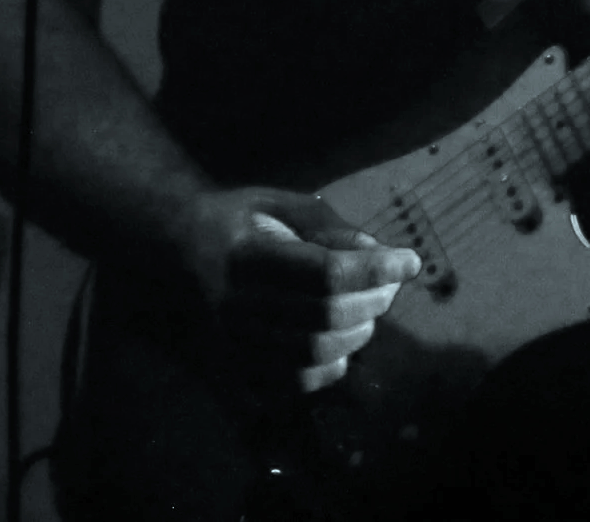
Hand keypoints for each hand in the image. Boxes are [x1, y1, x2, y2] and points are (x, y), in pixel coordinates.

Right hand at [179, 187, 424, 392]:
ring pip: (315, 354)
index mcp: (247, 255)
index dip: (376, 270)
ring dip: (358, 333)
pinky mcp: (234, 368)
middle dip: (374, 300)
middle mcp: (236, 304)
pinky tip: (341, 341)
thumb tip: (383, 257)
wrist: (179, 249)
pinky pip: (294, 384)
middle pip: (326, 315)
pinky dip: (330, 368)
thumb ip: (335, 229)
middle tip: (391, 285)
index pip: (327, 272)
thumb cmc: (242, 221)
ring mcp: (232, 342)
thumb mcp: (287, 205)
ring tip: (368, 310)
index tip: (410, 261)